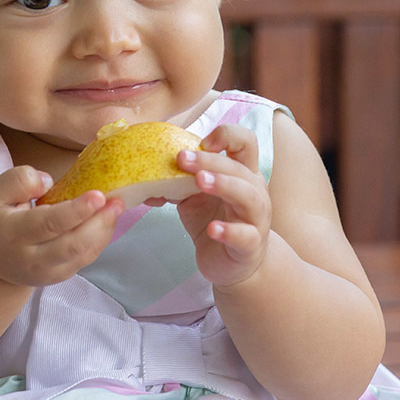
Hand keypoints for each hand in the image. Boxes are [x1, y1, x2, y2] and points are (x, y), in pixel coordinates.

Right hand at [0, 166, 123, 286]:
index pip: (49, 224)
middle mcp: (32, 258)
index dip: (76, 211)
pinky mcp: (61, 276)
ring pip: (83, 255)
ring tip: (116, 207)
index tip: (98, 195)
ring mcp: (48, 272)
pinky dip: (100, 239)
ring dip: (104, 230)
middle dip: (99, 223)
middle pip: (72, 245)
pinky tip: (107, 220)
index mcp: (14, 234)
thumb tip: (48, 182)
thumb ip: (18, 181)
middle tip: (117, 201)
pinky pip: (86, 259)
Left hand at [175, 124, 270, 289]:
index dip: (226, 135)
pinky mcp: (251, 245)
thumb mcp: (196, 197)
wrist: (233, 263)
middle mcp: (254, 190)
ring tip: (199, 181)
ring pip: (248, 196)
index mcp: (242, 173)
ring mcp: (256, 218)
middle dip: (210, 160)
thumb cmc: (216, 220)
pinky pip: (244, 235)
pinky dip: (229, 231)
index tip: (202, 141)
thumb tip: (142, 173)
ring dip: (223, 185)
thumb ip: (178, 181)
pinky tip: (213, 229)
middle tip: (182, 158)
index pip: (245, 142)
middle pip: (238, 168)